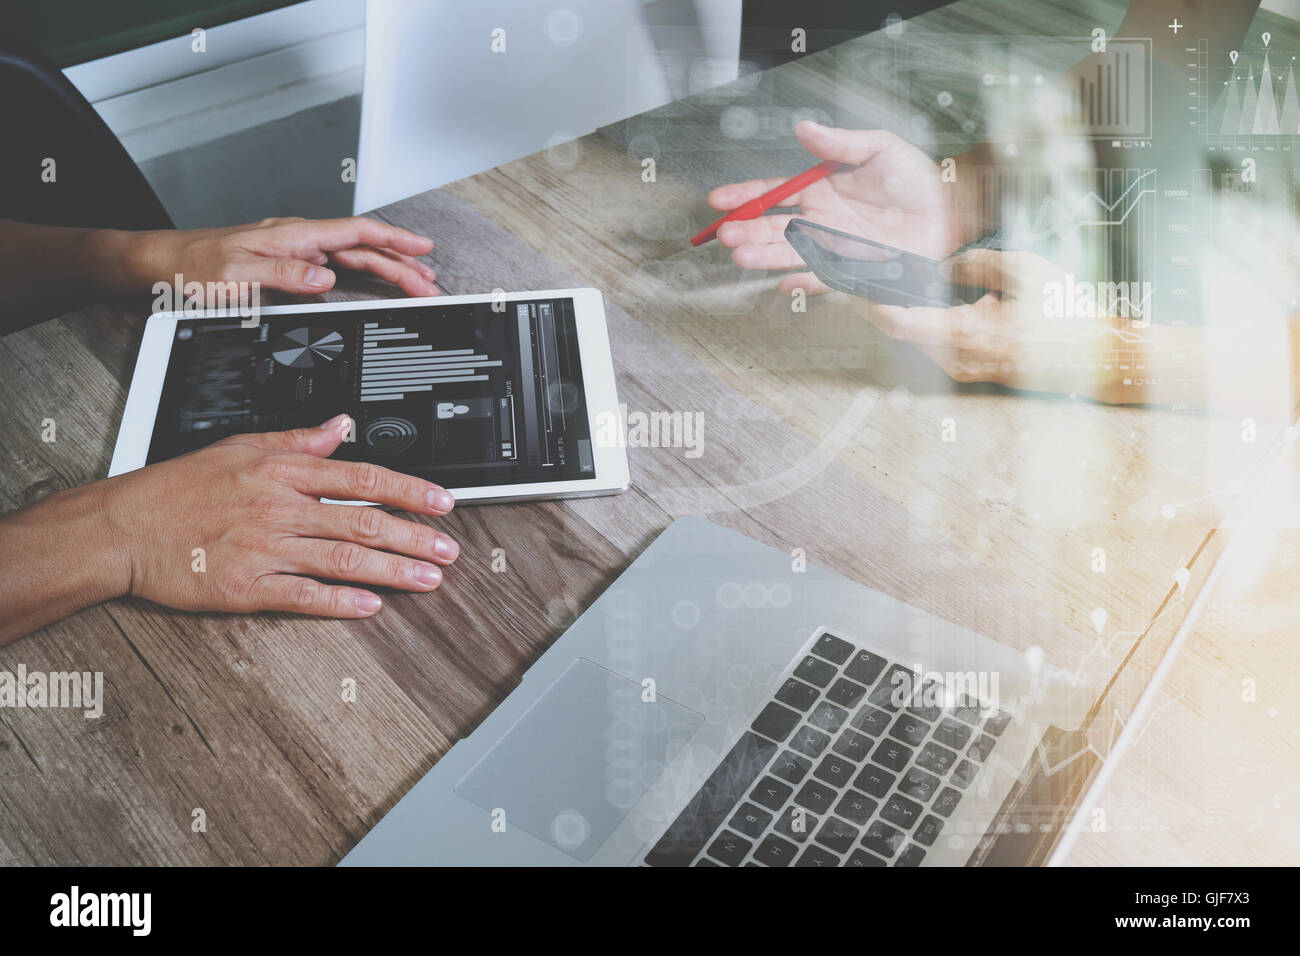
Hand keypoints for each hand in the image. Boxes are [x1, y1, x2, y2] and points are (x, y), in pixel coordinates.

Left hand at [102, 216, 441, 297]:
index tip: (424, 251)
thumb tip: (325, 278)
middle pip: (364, 247)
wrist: (162, 264)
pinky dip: (363, 274)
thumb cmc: (193, 267)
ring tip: (416, 281)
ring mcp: (295, 249)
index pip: (357, 234)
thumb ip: (284, 274)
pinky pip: (338, 265)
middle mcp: (299, 239)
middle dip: (403, 262)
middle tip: (432, 283)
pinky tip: (374, 283)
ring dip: (387, 268)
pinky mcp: (288, 262)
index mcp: (294, 236)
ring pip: (354, 256)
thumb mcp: (237, 275)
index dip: (395, 242)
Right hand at [102, 415, 458, 618]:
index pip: (361, 477)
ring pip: (343, 560)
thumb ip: (297, 441)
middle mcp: (278, 509)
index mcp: (280, 472)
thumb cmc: (176, 488)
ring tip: (428, 579)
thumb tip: (342, 426)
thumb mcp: (238, 448)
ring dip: (393, 571)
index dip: (408, 490)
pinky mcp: (245, 588)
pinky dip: (341, 601)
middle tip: (448, 551)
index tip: (442, 504)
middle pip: (362, 522)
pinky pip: (304, 596)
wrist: (121, 527)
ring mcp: (263, 550)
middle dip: (414, 538)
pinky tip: (372, 605)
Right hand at [707, 121, 970, 293]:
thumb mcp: (879, 148)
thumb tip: (804, 129)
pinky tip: (785, 284)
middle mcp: (819, 220)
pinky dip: (803, 282)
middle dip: (747, 231)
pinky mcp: (849, 269)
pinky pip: (821, 278)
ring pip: (789, 252)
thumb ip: (840, 143)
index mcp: (819, 190)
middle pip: (772, 226)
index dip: (745, 196)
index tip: (719, 200)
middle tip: (726, 234)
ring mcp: (831, 246)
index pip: (773, 192)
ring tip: (740, 256)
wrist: (949, 213)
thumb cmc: (915, 180)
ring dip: (763, 255)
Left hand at [843, 248, 1165, 402]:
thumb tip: (943, 268)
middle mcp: (955, 358)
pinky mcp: (969, 368)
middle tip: (862, 269)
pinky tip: (923, 296)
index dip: (866, 300)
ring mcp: (961, 367)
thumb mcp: (1024, 271)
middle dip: (880, 298)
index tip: (846, 281)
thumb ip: (976, 263)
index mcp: (964, 334)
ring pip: (917, 334)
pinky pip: (935, 341)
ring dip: (902, 308)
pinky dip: (924, 318)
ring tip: (888, 276)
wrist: (1096, 357)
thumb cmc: (1065, 316)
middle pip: (901, 327)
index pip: (896, 319)